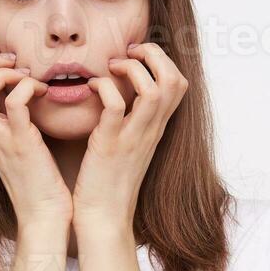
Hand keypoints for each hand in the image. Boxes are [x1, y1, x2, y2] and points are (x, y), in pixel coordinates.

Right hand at [0, 51, 71, 228]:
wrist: (46, 216)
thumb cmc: (40, 182)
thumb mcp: (21, 144)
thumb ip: (16, 120)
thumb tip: (27, 93)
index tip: (10, 66)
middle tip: (14, 64)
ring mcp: (1, 138)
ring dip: (2, 75)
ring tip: (28, 80)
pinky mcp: (21, 144)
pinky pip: (12, 104)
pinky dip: (26, 89)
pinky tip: (43, 94)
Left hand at [72, 42, 188, 233]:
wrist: (103, 218)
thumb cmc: (109, 182)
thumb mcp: (130, 146)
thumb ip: (132, 121)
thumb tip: (123, 96)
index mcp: (156, 128)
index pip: (178, 83)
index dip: (161, 61)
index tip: (135, 57)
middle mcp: (151, 130)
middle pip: (174, 79)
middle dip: (154, 55)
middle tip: (128, 52)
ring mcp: (133, 137)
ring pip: (154, 89)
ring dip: (133, 68)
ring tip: (111, 67)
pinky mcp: (110, 145)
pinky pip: (115, 106)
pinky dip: (104, 87)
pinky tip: (91, 88)